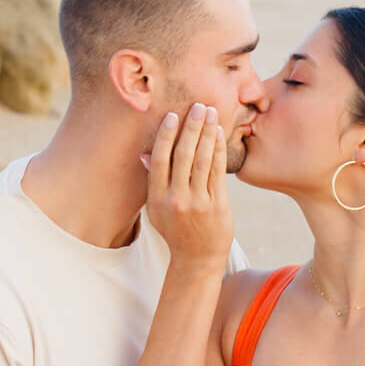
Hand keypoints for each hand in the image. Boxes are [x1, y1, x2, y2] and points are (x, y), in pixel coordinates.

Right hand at [144, 104, 231, 273]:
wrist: (197, 259)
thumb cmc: (175, 230)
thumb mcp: (157, 209)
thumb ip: (154, 181)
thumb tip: (145, 154)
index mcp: (158, 198)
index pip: (161, 159)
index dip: (166, 135)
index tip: (173, 115)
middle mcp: (177, 199)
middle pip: (183, 155)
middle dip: (191, 127)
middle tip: (198, 106)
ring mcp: (199, 202)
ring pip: (203, 160)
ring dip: (207, 133)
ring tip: (211, 113)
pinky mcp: (218, 204)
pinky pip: (219, 171)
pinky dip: (219, 150)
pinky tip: (219, 135)